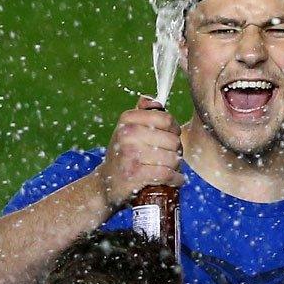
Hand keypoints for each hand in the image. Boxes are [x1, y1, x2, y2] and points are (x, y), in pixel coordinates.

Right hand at [98, 97, 183, 212]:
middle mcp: (127, 133)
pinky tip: (173, 180)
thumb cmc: (124, 155)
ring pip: (173, 158)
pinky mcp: (135, 173)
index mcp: (128, 119)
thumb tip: (152, 99)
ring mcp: (130, 153)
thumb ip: (142, 113)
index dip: (174, 130)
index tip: (169, 138)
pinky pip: (168, 174)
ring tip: (167, 169)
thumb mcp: (128, 130)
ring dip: (175, 167)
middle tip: (168, 158)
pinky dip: (175, 179)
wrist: (107, 183)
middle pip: (173, 140)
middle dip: (176, 152)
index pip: (166, 119)